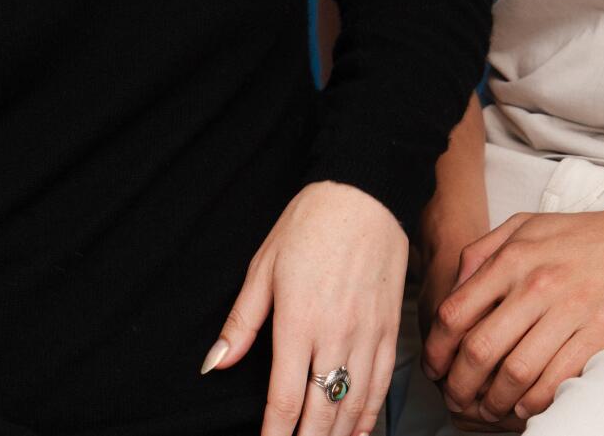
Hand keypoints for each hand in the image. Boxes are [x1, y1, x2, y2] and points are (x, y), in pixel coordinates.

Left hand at [202, 180, 408, 435]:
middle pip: (321, 414)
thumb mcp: (263, 265)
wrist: (365, 192)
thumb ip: (241, 322)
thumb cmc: (310, 222)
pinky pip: (381, 386)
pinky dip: (368, 417)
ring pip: (353, 407)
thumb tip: (214, 363)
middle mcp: (336, 335)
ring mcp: (367, 334)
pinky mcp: (389, 328)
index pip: (284, 400)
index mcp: (299, 321)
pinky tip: (355, 433)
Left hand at [422, 199, 603, 423]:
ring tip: (488, 408)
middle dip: (459, 384)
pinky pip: (556, 381)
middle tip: (456, 398)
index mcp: (513, 258)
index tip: (435, 367)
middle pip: (479, 349)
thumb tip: (454, 289)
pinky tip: (525, 406)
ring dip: (494, 401)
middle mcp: (536, 284)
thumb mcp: (525, 226)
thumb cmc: (584, 235)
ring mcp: (569, 310)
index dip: (437, 349)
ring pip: (514, 372)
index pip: (455, 312)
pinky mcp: (599, 334)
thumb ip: (484, 252)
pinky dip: (534, 403)